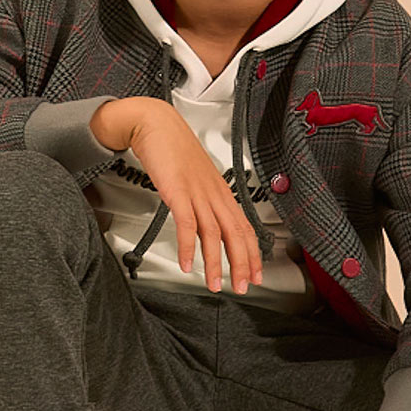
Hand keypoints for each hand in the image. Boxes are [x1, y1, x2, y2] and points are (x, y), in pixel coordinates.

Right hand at [90, 97, 262, 293]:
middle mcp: (213, 193)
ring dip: (215, 263)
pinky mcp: (177, 191)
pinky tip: (186, 263)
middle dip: (242, 264)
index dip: (252, 253)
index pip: (244, 227)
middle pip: (235, 234)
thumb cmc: (172, 148)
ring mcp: (197, 192)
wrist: (154, 123)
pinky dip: (187, 246)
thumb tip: (204, 221)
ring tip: (213, 284)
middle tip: (243, 286)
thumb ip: (202, 198)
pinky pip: (186, 224)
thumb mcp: (194, 176)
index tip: (256, 274)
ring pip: (214, 234)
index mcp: (220, 191)